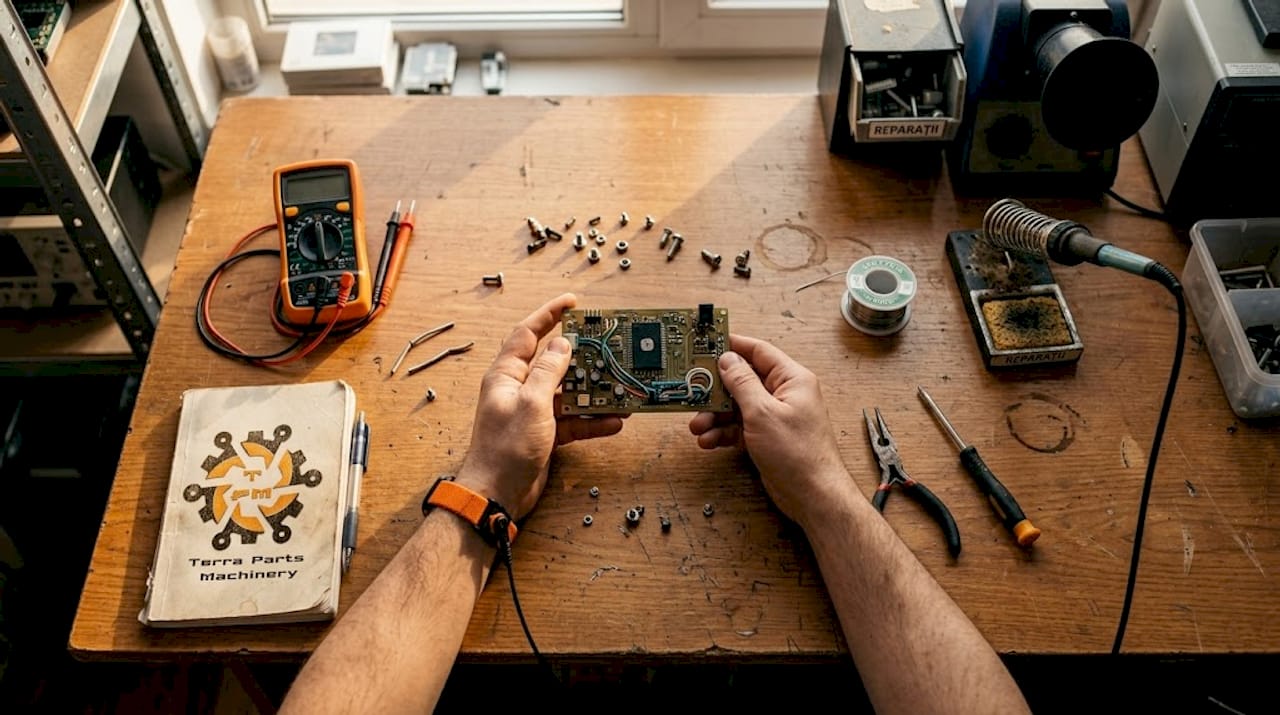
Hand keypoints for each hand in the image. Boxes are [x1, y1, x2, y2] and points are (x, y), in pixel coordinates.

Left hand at [456, 293, 623, 520]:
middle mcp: (519, 389)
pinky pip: (573, 420)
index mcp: (507, 375)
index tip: (572, 303)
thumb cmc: (504, 450)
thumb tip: (562, 344)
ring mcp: (532, 412)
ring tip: (618, 388)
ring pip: (568, 393)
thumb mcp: (531, 403)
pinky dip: (592, 421)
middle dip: (582, 357)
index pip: (528, 333)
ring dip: (592, 392)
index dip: (549, 315)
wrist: (497, 495)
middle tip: (607, 348)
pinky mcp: (544, 434)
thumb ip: (548, 372)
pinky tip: (613, 422)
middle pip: (554, 363)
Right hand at [689, 334, 848, 524]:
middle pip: (743, 380)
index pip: (759, 351)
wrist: (812, 495)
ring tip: (698, 425)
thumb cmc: (800, 455)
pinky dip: (723, 432)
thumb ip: (742, 383)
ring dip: (715, 415)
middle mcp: (784, 395)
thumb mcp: (763, 413)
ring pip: (737, 406)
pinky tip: (709, 440)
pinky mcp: (767, 436)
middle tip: (694, 391)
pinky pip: (739, 426)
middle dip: (716, 389)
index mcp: (792, 380)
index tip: (708, 343)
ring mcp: (775, 416)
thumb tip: (728, 360)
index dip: (733, 345)